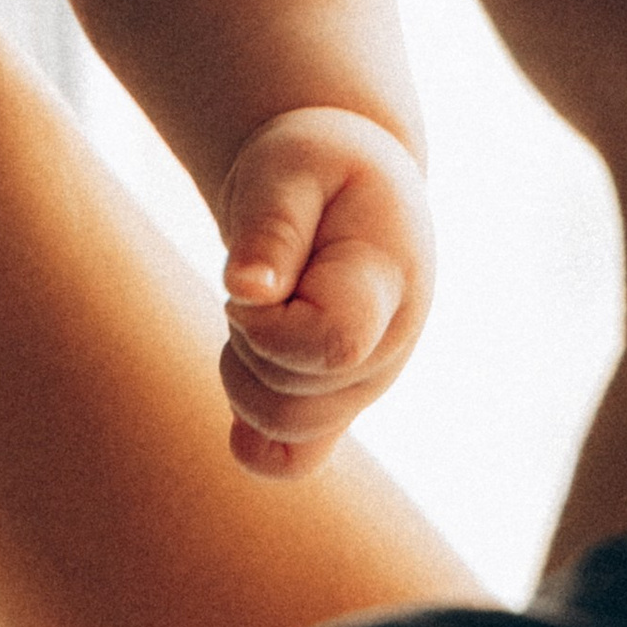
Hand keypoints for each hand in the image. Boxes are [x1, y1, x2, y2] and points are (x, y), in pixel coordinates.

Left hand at [217, 104, 434, 478]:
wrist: (345, 182)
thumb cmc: (315, 167)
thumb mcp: (289, 166)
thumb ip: (269, 226)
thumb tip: (245, 289)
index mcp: (388, 279)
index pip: (334, 344)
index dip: (270, 329)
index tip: (251, 280)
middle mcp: (389, 345)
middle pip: (295, 393)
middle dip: (246, 338)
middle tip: (256, 274)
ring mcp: (367, 382)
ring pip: (284, 427)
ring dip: (242, 373)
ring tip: (257, 309)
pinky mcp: (339, 403)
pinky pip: (295, 459)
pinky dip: (256, 444)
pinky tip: (237, 409)